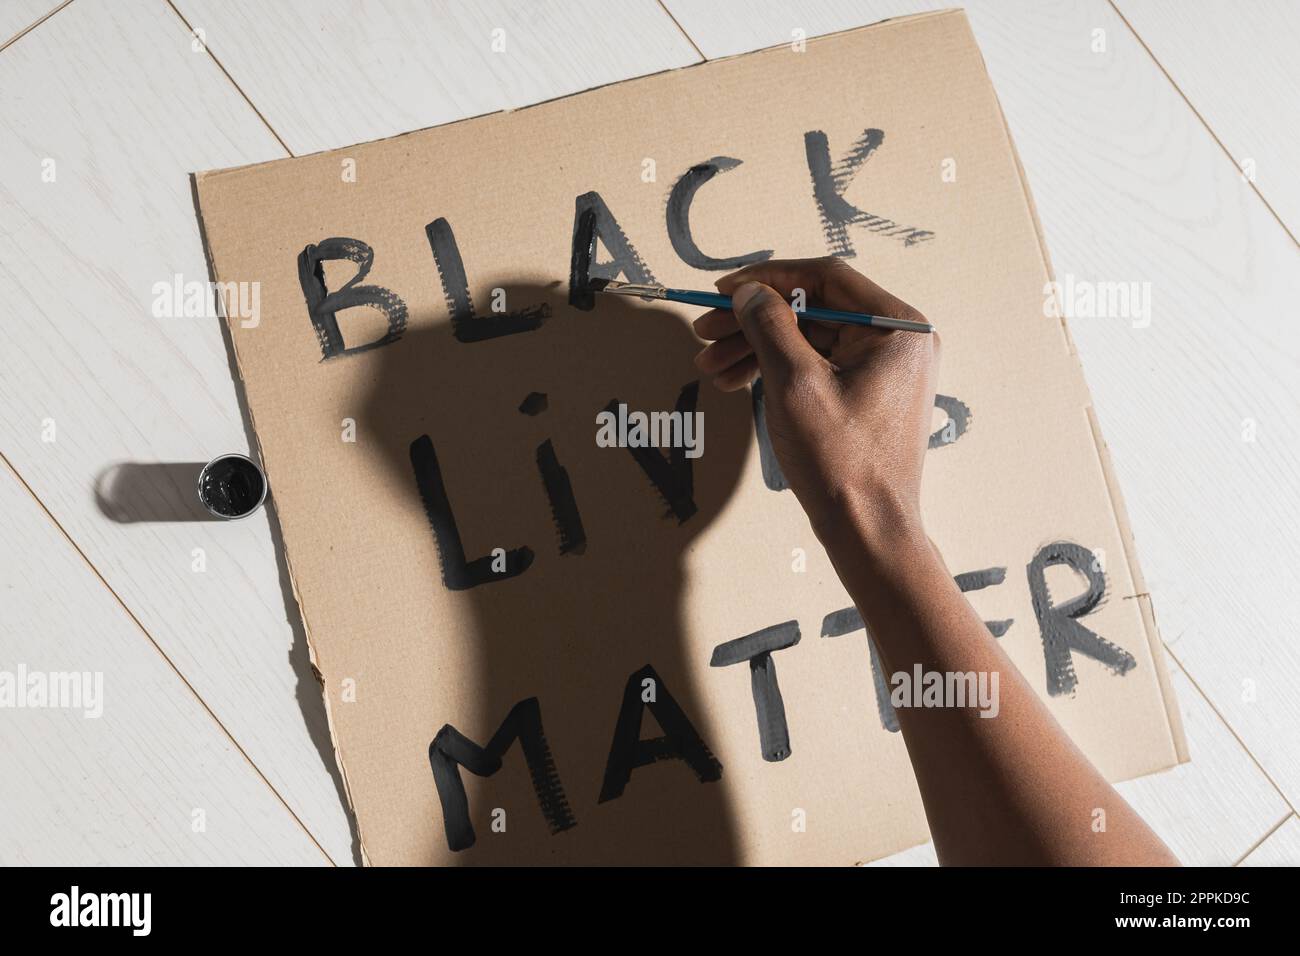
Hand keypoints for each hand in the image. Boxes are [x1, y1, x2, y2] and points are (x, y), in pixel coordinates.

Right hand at [693, 257, 938, 541]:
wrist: (867, 529)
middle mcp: (899, 341)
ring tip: (711, 365)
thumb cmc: (841, 462)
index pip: (825, 278)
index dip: (767, 279)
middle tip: (706, 332)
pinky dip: (778, 370)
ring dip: (757, 347)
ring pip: (811, 339)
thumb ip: (769, 325)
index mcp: (897, 327)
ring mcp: (886, 369)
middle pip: (814, 309)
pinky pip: (819, 366)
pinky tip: (737, 380)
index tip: (723, 290)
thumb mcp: (795, 382)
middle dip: (754, 321)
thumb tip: (748, 292)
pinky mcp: (869, 394)